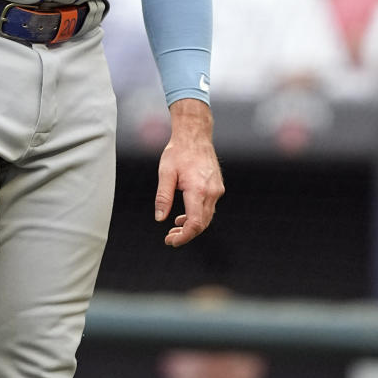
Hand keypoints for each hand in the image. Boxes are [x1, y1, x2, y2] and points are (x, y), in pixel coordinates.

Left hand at [155, 98, 223, 247]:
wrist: (195, 136)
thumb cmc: (178, 152)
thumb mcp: (165, 173)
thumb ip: (163, 197)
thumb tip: (160, 218)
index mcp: (198, 190)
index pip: (194, 223)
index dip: (184, 237)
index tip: (171, 241)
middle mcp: (211, 192)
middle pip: (202, 224)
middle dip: (186, 234)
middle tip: (169, 238)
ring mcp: (217, 190)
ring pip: (207, 217)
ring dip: (191, 226)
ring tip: (174, 229)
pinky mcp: (217, 187)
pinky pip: (209, 208)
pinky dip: (197, 216)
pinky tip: (183, 216)